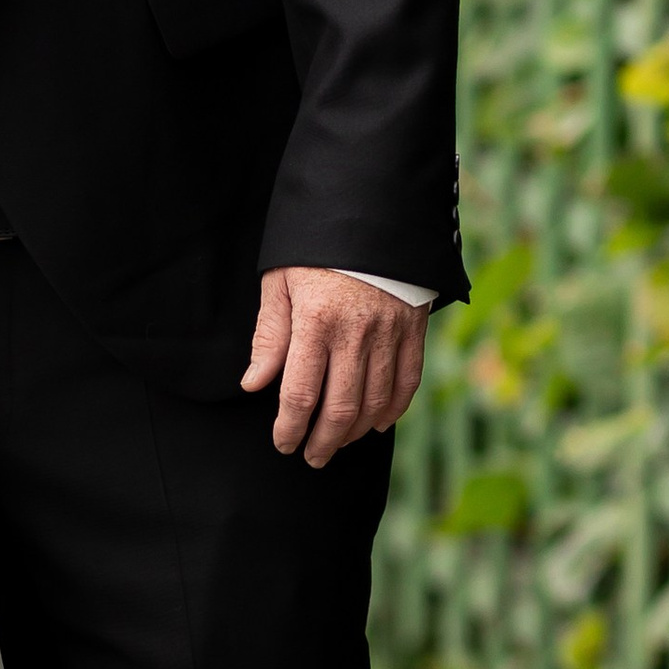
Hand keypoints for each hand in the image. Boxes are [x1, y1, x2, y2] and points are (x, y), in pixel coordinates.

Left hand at [241, 267, 427, 466]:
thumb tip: (254, 384)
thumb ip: (269, 336)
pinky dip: (393, 409)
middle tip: (311, 457)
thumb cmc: (315, 249)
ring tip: (337, 444)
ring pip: (375, 400)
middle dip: (323, 440)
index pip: (300, 392)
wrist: (373, 210)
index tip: (283, 444)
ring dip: (355, 431)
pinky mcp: (414, 328)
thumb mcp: (280, 282)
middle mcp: (356, 332)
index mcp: (316, 320)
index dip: (290, 426)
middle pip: (341, 405)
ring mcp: (390, 331)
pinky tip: (377, 424)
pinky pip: (407, 380)